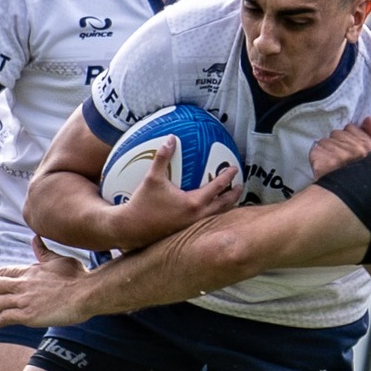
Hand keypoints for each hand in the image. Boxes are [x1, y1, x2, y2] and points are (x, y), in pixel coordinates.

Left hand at [0, 240, 96, 329]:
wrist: (86, 292)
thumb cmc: (77, 276)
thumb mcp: (58, 259)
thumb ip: (43, 252)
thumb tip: (35, 238)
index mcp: (29, 271)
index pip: (3, 271)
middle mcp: (23, 284)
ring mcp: (24, 300)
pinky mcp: (29, 315)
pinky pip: (7, 318)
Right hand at [109, 139, 240, 249]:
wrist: (132, 228)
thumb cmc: (143, 203)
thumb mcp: (152, 178)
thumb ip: (162, 158)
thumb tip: (171, 138)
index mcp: (193, 203)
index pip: (217, 188)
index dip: (227, 177)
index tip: (234, 168)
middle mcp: (197, 216)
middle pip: (223, 205)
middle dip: (234, 195)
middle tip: (239, 186)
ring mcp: (193, 226)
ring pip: (216, 215)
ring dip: (226, 206)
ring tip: (230, 198)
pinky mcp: (186, 231)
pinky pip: (206, 221)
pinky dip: (214, 213)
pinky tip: (210, 209)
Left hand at [310, 117, 370, 177]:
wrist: (346, 202)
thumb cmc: (360, 179)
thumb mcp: (370, 156)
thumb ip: (369, 135)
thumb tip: (368, 118)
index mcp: (367, 147)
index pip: (351, 129)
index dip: (348, 138)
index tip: (348, 148)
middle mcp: (353, 149)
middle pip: (336, 134)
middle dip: (336, 144)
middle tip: (339, 158)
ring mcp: (338, 156)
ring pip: (324, 142)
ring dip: (326, 151)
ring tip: (332, 165)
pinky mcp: (323, 162)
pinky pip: (315, 151)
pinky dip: (317, 159)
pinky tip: (323, 168)